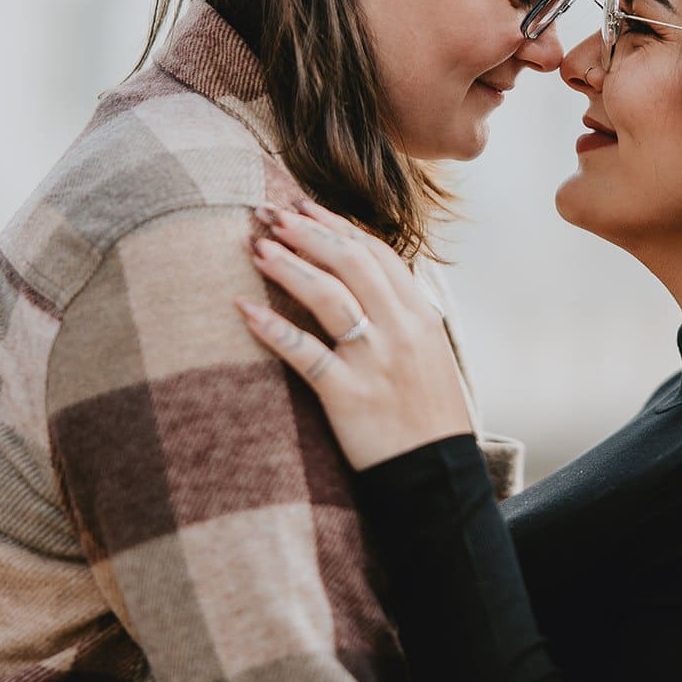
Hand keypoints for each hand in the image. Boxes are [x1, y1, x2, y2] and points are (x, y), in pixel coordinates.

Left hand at [235, 198, 471, 469]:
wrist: (437, 476)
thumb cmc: (428, 413)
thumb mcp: (429, 351)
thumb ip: (401, 312)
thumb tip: (367, 277)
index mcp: (420, 314)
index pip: (376, 252)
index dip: (335, 224)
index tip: (303, 205)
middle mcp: (400, 329)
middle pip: (349, 262)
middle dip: (306, 232)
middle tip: (270, 213)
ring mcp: (374, 360)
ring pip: (327, 296)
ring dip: (288, 266)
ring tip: (257, 248)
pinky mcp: (348, 395)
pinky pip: (305, 354)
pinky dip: (272, 329)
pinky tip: (244, 309)